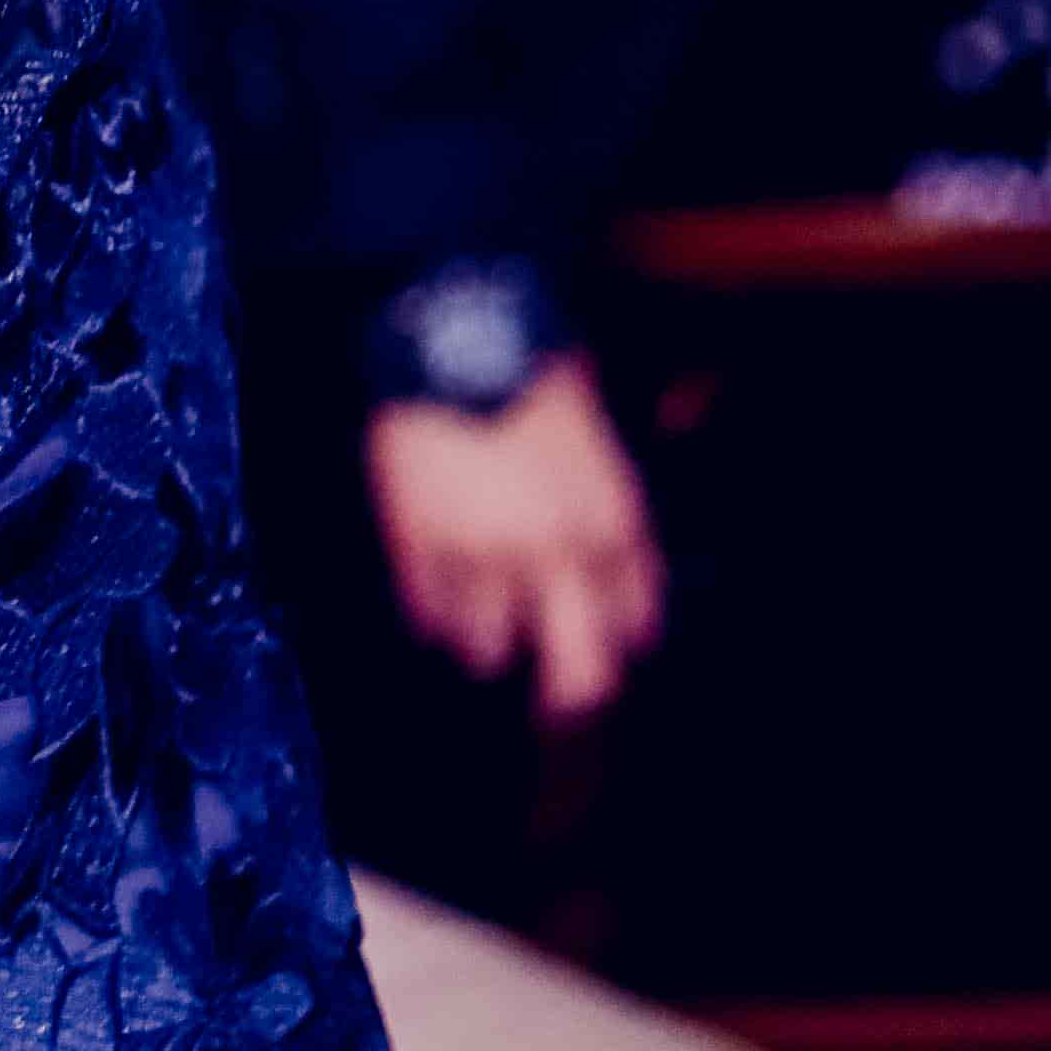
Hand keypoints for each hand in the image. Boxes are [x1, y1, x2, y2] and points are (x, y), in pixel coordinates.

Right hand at [366, 358, 665, 728]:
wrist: (458, 340)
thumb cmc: (539, 399)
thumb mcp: (607, 471)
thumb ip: (621, 551)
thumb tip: (627, 630)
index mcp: (612, 530)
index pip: (632, 636)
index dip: (611, 656)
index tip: (590, 656)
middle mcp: (555, 555)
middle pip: (578, 680)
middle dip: (565, 703)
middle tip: (549, 709)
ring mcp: (482, 554)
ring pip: (488, 652)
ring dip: (483, 641)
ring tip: (476, 613)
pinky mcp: (418, 544)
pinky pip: (427, 617)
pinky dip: (433, 613)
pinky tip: (438, 585)